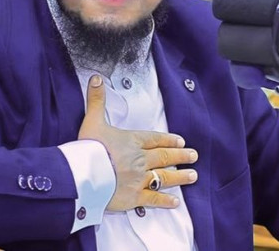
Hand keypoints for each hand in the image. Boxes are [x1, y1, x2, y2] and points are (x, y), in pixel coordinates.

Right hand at [78, 74, 198, 210]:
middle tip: (193, 155)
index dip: (168, 140)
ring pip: (164, 176)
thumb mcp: (92, 120)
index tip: (180, 141)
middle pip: (164, 157)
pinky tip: (175, 202)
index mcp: (131, 141)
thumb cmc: (88, 148)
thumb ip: (96, 100)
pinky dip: (165, 201)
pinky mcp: (134, 196)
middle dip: (180, 155)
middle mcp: (140, 159)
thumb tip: (96, 78)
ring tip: (193, 175)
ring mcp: (139, 179)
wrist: (84, 174)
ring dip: (180, 176)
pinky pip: (154, 199)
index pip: (154, 139)